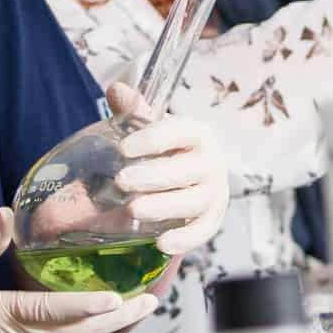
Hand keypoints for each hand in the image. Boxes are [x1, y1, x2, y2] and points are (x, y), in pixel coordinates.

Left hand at [105, 83, 228, 257]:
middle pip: (185, 170)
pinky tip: (161, 243)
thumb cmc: (165, 150)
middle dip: (152, 176)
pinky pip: (202, 231)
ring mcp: (215, 193)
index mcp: (198, 134)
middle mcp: (212, 163)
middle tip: (121, 181)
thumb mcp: (151, 129)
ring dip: (163, 206)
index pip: (179, 132)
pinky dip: (185, 238)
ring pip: (193, 201)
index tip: (124, 148)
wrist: (186, 179)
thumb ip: (134, 111)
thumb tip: (117, 89)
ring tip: (133, 210)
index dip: (153, 140)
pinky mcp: (212, 220)